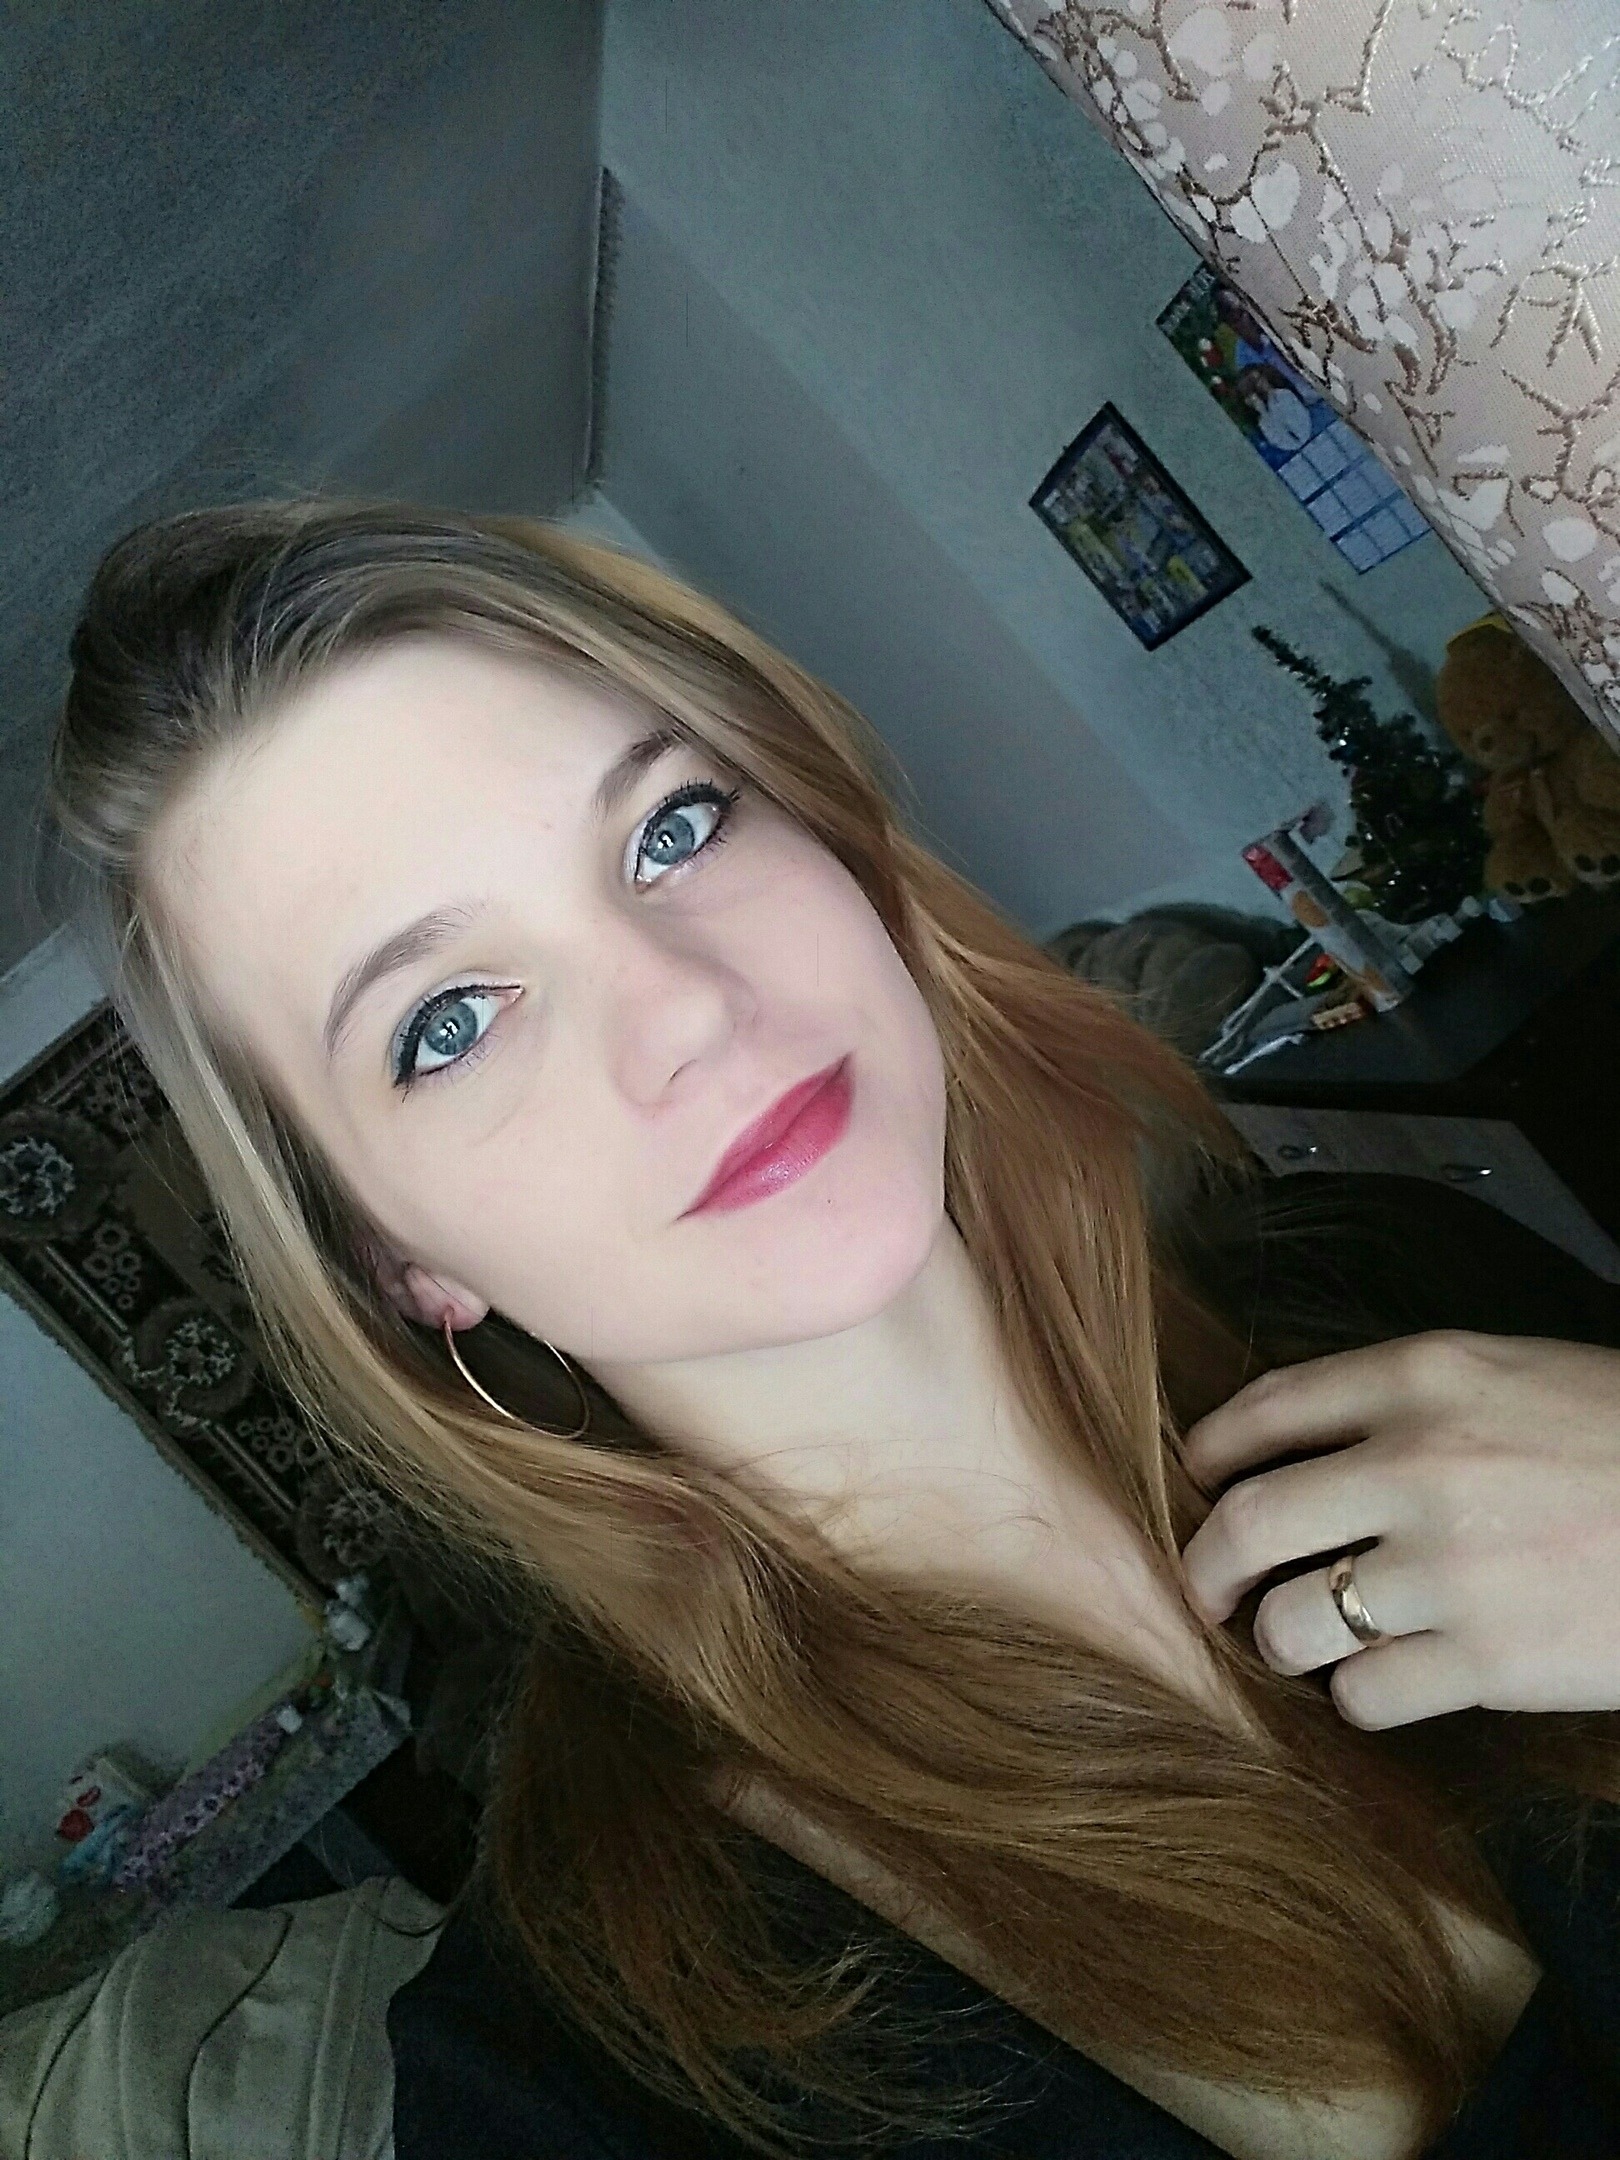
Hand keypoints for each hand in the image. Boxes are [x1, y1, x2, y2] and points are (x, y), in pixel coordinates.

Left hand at [1177, 1330, 1619, 1729]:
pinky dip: (1358, 1697)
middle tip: (1210, 1589)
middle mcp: (1418, 1464)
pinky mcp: (1488, 1662)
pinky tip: (1383, 1681)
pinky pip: (1364, 1694)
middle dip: (1208, 1567)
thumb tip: (1307, 1449)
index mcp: (1425, 1376)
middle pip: (1244, 1522)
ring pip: (1290, 1621)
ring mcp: (1449, 1568)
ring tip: (1299, 1642)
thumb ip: (1411, 1403)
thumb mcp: (1516, 1377)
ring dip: (1280, 1640)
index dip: (1209, 1453)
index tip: (1197, 1480)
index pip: (1264, 1410)